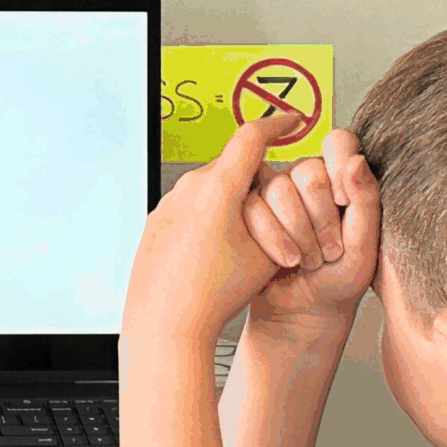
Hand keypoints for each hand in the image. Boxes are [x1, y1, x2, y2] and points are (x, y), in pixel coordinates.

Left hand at [124, 112, 345, 347]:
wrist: (166, 326)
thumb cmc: (216, 295)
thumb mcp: (268, 254)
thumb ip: (279, 215)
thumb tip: (286, 199)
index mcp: (218, 187)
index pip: (253, 137)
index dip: (278, 124)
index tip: (292, 120)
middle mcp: (187, 188)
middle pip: (232, 169)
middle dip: (257, 186)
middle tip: (274, 217)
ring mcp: (167, 205)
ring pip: (209, 191)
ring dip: (231, 206)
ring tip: (241, 247)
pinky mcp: (155, 225)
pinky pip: (188, 211)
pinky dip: (207, 221)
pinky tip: (214, 256)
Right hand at [244, 127, 379, 341]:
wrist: (306, 311)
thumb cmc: (341, 279)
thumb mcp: (364, 245)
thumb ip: (366, 201)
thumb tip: (357, 160)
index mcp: (341, 176)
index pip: (339, 142)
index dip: (339, 169)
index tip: (345, 204)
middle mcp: (307, 177)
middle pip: (308, 171)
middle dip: (321, 218)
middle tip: (331, 251)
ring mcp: (275, 192)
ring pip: (278, 190)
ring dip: (298, 233)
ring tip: (310, 261)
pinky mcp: (249, 211)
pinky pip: (252, 209)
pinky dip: (273, 239)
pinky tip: (286, 260)